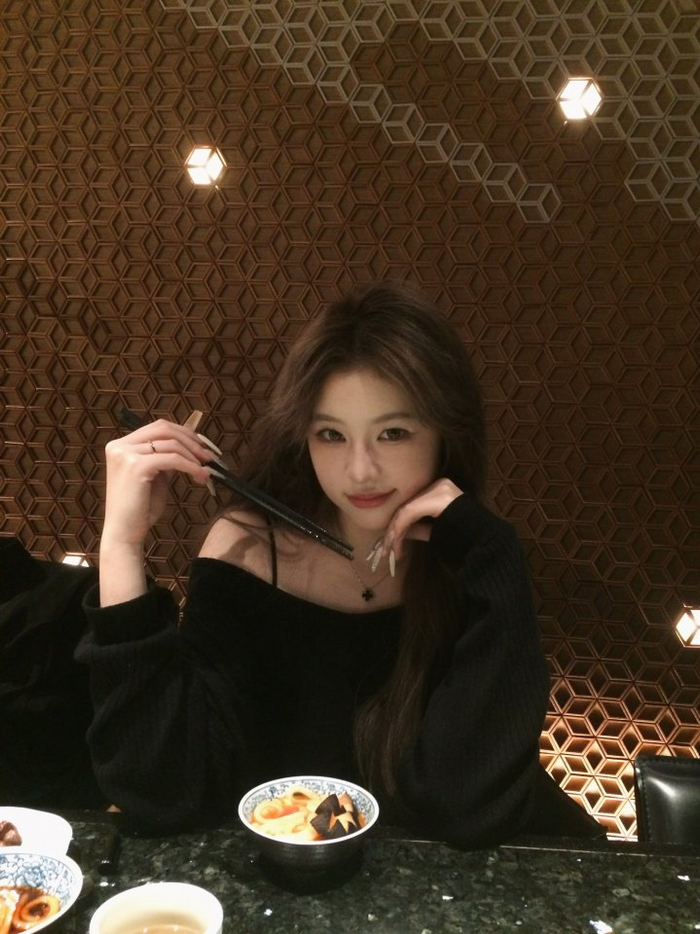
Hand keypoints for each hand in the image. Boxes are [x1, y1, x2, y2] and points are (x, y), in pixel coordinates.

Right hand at [101, 419, 213, 547]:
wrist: (124, 533)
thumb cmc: (140, 509)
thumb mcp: (155, 476)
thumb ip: (166, 458)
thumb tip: (191, 446)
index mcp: (121, 445)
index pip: (158, 428)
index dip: (184, 434)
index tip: (203, 446)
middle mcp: (120, 445)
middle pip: (165, 429)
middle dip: (191, 441)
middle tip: (210, 456)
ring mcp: (126, 454)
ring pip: (171, 443)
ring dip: (194, 456)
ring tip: (207, 470)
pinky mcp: (136, 466)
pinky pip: (172, 459)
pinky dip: (190, 466)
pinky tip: (201, 476)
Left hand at [368, 478, 462, 570]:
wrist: (485, 541)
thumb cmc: (463, 537)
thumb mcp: (436, 530)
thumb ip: (420, 528)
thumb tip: (401, 532)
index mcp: (440, 490)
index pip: (412, 506)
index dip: (398, 526)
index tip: (391, 545)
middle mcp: (438, 485)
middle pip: (407, 508)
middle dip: (394, 531)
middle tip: (386, 551)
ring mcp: (438, 489)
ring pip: (405, 511)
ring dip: (395, 534)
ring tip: (390, 552)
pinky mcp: (436, 498)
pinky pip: (410, 513)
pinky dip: (400, 530)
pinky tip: (396, 545)